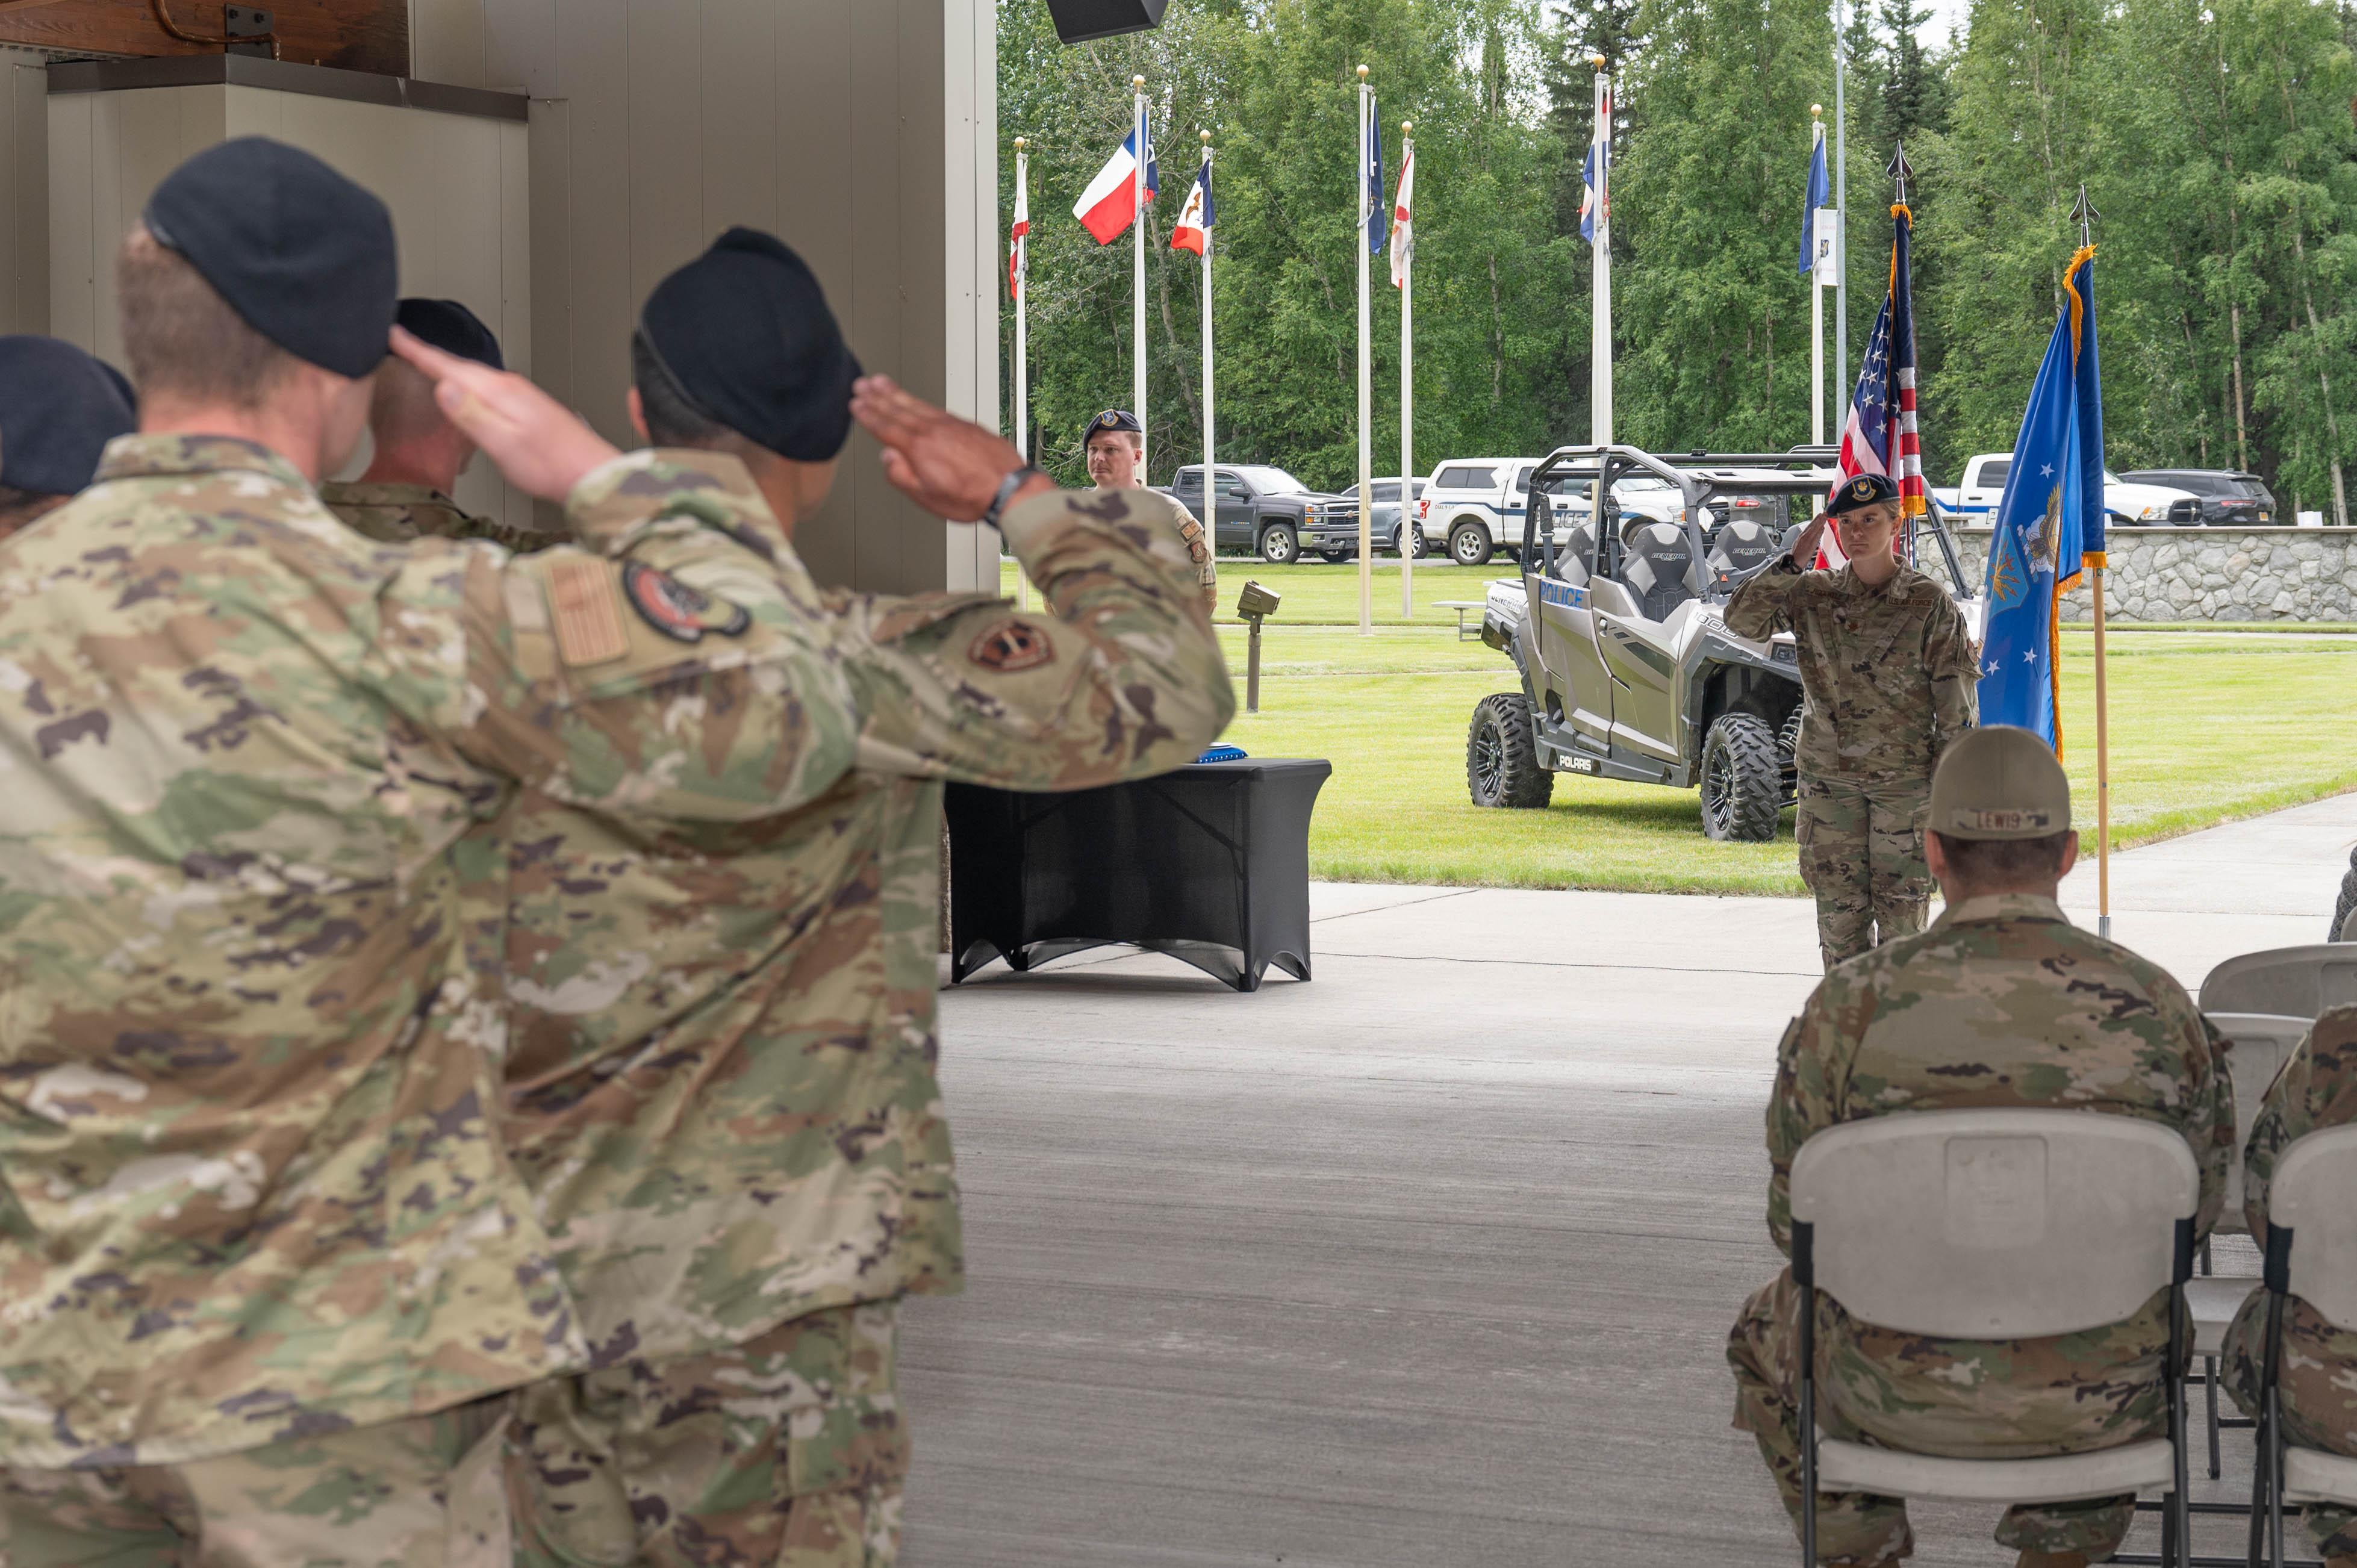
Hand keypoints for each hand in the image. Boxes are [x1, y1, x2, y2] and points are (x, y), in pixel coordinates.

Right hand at [389, 327, 618, 501]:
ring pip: (474, 374)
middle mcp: (511, 387)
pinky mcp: (528, 406)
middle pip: (459, 366)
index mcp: (499, 392)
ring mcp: (521, 394)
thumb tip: (443, 387)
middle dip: (428, 354)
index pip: (448, 367)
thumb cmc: (551, 466)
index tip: (393, 335)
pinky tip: (465, 389)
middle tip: (400, 342)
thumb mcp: (504, 446)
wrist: (591, 474)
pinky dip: (467, 380)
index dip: (417, 351)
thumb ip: (472, 416)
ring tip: (425, 361)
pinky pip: (487, 385)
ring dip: (447, 366)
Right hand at [850, 374, 1052, 520]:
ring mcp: (951, 425)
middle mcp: (933, 431)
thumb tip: (887, 458)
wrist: (1009, 488)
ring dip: (896, 392)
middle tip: (862, 384)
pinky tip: (915, 400)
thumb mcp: (927, 497)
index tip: (856, 404)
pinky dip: (919, 401)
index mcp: (919, 448)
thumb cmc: (972, 497)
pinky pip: (934, 407)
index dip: (868, 414)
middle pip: (898, 409)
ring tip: (882, 382)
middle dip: (877, 396)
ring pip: (916, 404)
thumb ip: (902, 476)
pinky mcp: (966, 424)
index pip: (886, 427)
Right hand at [1791, 511, 1830, 566]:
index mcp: (1801, 536)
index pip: (1809, 526)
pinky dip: (1819, 531)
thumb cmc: (1796, 556)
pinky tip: (1823, 527)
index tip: (1819, 515)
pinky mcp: (1810, 545)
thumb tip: (1811, 535)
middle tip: (1824, 512)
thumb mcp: (1798, 545)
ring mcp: (1807, 540)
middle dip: (1819, 519)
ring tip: (1825, 516)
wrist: (1793, 563)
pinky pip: (1816, 536)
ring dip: (1820, 522)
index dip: (1815, 520)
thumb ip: (1805, 539)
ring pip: (1815, 529)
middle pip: (1812, 525)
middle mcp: (1803, 536)